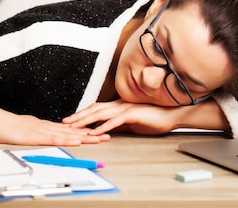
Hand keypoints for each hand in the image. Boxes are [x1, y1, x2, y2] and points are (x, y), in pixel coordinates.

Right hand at [0, 103, 110, 145]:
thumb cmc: (8, 125)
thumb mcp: (27, 129)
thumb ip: (38, 132)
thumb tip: (48, 134)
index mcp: (46, 125)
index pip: (70, 129)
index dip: (85, 131)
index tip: (99, 132)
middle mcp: (47, 126)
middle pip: (73, 131)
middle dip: (91, 133)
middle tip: (108, 134)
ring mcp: (41, 129)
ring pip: (67, 133)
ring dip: (84, 137)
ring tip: (98, 138)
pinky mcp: (34, 135)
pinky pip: (53, 137)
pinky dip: (66, 139)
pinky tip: (76, 140)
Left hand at [62, 100, 179, 135]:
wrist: (172, 114)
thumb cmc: (155, 119)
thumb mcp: (132, 124)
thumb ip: (119, 125)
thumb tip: (106, 131)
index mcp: (119, 106)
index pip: (96, 108)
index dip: (83, 113)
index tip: (70, 120)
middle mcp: (120, 104)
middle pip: (94, 109)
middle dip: (79, 116)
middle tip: (65, 122)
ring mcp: (126, 107)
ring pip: (101, 113)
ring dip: (86, 121)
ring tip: (75, 127)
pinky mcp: (133, 113)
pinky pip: (115, 121)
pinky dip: (103, 127)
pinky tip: (95, 133)